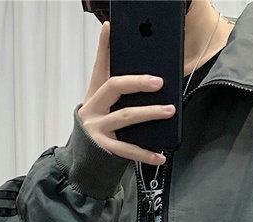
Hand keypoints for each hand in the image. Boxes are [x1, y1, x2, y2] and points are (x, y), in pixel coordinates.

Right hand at [77, 21, 171, 165]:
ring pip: (126, 116)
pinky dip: (146, 154)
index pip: (100, 66)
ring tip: (169, 111)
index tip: (110, 28)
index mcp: (94, 96)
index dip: (104, 47)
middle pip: (115, 87)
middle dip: (138, 82)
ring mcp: (97, 129)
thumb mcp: (104, 110)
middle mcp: (92, 109)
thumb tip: (147, 79)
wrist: (83, 162)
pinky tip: (161, 155)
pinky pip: (129, 150)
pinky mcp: (104, 149)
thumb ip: (119, 93)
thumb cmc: (100, 131)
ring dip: (150, 113)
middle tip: (160, 82)